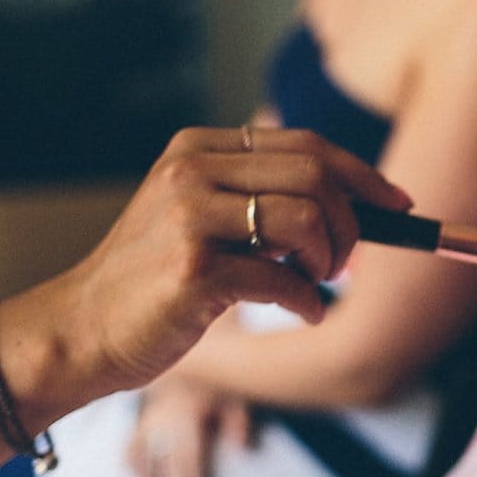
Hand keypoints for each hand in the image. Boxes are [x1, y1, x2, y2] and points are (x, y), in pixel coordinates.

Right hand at [41, 126, 412, 400]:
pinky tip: (303, 312)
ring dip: (329, 260)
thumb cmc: (152, 284)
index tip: (396, 205)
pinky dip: (308, 301)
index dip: (361, 175)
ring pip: (307, 218)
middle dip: (352, 223)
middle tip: (344, 263)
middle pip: (314, 175)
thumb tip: (353, 208)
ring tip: (316, 285)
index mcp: (198, 149)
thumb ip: (259, 200)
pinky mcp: (194, 269)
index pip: (304, 144)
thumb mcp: (199, 219)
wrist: (81, 332)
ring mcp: (190, 216)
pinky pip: (284, 278)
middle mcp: (192, 170)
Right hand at [125, 378, 253, 476]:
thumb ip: (239, 423)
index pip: (187, 456)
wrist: (193, 360)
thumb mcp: (235, 397)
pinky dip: (130, 466)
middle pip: (163, 461)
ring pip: (140, 455)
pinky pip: (129, 446)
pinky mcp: (141, 421)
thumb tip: (241, 448)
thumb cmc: (219, 383)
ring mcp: (148, 418)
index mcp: (186, 413)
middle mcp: (163, 417)